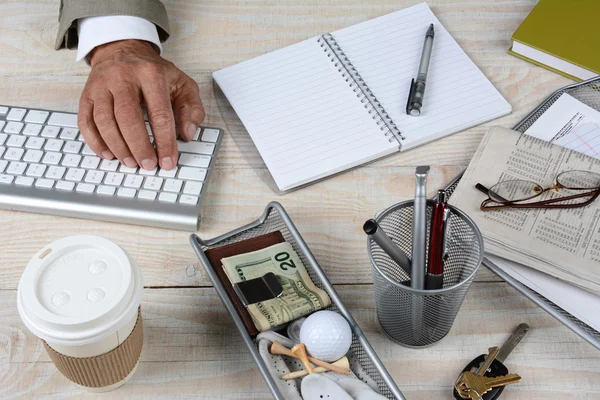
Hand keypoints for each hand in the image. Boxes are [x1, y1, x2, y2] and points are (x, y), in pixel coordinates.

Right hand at [78, 40, 204, 169]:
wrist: (123, 49)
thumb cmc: (154, 72)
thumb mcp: (182, 83)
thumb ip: (192, 108)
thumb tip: (187, 133)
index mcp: (151, 74)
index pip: (159, 113)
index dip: (164, 141)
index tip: (168, 161)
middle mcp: (123, 77)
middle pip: (128, 117)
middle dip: (139, 146)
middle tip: (147, 165)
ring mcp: (101, 85)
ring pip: (104, 120)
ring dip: (118, 147)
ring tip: (130, 162)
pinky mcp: (87, 94)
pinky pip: (86, 121)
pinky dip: (95, 142)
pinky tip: (108, 154)